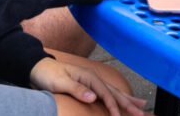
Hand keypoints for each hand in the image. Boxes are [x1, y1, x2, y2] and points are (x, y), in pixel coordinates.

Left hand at [30, 57, 144, 115]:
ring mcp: (92, 81)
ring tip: (140, 104)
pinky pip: (107, 92)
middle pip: (115, 92)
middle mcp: (93, 78)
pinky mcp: (88, 84)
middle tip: (141, 112)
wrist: (38, 67)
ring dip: (127, 99)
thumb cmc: (48, 75)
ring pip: (113, 91)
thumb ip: (77, 89)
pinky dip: (116, 97)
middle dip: (128, 103)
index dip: (113, 106)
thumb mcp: (60, 83)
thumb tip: (94, 97)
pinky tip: (121, 99)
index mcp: (89, 77)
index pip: (106, 94)